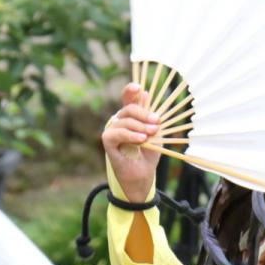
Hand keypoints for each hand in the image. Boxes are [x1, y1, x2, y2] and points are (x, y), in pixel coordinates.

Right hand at [102, 82, 161, 202]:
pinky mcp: (107, 143)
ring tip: (151, 135)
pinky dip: (129, 135)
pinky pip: (115, 134)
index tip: (138, 87)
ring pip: (123, 120)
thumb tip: (145, 93)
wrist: (142, 177)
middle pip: (128, 109)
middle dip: (144, 113)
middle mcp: (119, 122)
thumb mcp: (154, 134)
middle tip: (157, 123)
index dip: (130, 91)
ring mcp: (111, 131)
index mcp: (130, 117)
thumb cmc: (148, 155)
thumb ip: (150, 116)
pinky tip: (141, 140)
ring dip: (140, 126)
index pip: (127, 99)